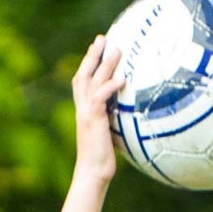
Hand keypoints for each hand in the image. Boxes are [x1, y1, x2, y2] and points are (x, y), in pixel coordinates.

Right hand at [70, 34, 124, 186]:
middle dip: (92, 55)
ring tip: (117, 49)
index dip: (87, 63)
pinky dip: (110, 86)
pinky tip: (121, 79)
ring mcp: (87, 113)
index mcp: (84, 111)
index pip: (82, 81)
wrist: (93, 173)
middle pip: (83, 74)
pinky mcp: (94, 121)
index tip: (96, 48)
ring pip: (92, 81)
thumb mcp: (108, 134)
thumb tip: (131, 113)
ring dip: (105, 64)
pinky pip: (100, 98)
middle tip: (102, 38)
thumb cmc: (103, 158)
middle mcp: (82, 108)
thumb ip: (113, 120)